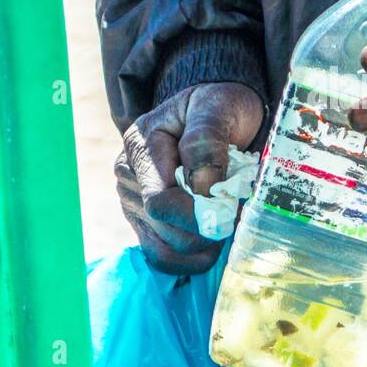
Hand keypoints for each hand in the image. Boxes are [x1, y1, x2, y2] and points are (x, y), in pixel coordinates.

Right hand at [116, 81, 263, 273]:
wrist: (219, 113)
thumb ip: (205, 142)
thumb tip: (201, 189)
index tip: (232, 207)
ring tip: (226, 222)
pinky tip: (214, 243)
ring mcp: (134, 203)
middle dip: (207, 227)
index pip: (160, 202)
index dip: (198, 214)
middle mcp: (129, 178)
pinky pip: (164, 258)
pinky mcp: (145, 224)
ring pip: (166, 249)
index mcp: (139, 147)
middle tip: (236, 208)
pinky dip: (193, 258)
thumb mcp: (217, 109)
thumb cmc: (220, 108)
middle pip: (165, 229)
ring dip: (203, 245)